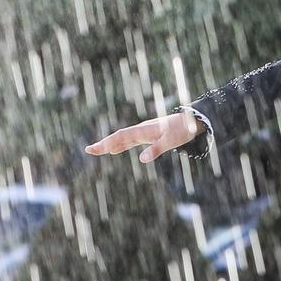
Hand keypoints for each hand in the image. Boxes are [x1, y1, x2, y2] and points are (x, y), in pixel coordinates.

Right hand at [85, 110, 200, 164]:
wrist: (193, 120)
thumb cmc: (182, 130)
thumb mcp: (171, 141)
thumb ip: (156, 150)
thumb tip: (141, 159)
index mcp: (143, 130)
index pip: (120, 137)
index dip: (107, 143)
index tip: (94, 149)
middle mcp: (141, 130)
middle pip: (118, 137)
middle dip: (103, 144)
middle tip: (88, 150)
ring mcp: (143, 132)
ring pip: (122, 138)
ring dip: (110, 144)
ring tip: (96, 151)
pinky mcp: (148, 135)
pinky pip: (130, 140)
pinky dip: (120, 145)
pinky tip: (115, 150)